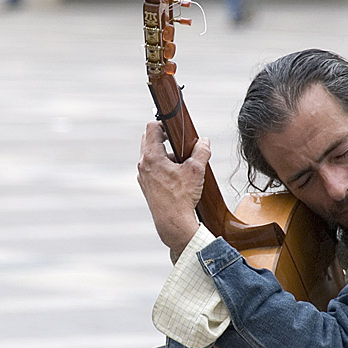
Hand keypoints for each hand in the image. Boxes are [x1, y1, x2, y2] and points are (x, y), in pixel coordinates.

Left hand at [137, 121, 210, 261]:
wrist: (173, 224)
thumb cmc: (181, 198)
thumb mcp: (196, 171)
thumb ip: (201, 151)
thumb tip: (204, 141)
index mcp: (151, 157)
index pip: (152, 128)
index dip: (164, 124)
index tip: (175, 128)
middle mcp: (143, 165)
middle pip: (149, 140)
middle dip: (165, 138)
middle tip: (179, 142)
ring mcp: (143, 177)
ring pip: (152, 155)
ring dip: (166, 154)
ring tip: (182, 162)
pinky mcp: (147, 186)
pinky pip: (153, 169)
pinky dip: (164, 167)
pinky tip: (178, 176)